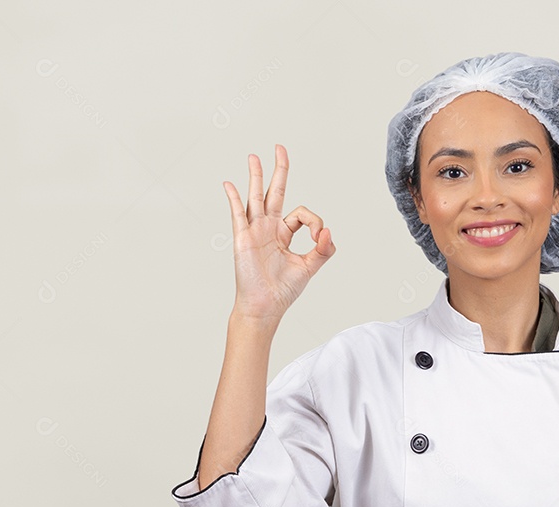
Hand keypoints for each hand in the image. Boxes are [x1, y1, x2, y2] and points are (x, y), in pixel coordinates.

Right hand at [223, 144, 335, 323]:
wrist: (265, 306)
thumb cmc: (283, 290)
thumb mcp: (309, 267)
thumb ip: (323, 250)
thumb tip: (329, 231)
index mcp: (284, 234)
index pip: (302, 214)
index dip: (315, 222)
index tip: (319, 239)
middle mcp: (269, 228)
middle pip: (275, 192)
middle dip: (279, 170)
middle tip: (280, 148)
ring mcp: (254, 231)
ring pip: (256, 197)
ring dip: (256, 176)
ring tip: (254, 157)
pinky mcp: (243, 238)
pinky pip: (238, 214)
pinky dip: (234, 198)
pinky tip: (229, 184)